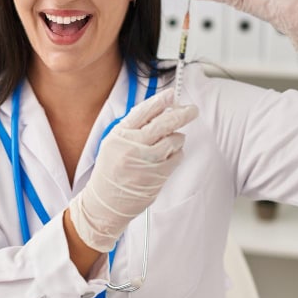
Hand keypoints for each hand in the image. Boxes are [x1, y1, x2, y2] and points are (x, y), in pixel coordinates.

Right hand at [69, 89, 197, 252]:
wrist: (106, 203)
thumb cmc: (110, 172)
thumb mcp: (112, 144)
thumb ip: (132, 128)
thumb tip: (157, 111)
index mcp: (120, 135)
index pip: (143, 111)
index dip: (160, 101)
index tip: (172, 94)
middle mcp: (133, 146)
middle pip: (163, 123)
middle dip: (181, 114)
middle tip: (191, 110)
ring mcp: (147, 161)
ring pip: (174, 140)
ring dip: (177, 138)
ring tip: (170, 142)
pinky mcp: (158, 175)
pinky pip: (177, 157)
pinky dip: (177, 153)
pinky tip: (170, 156)